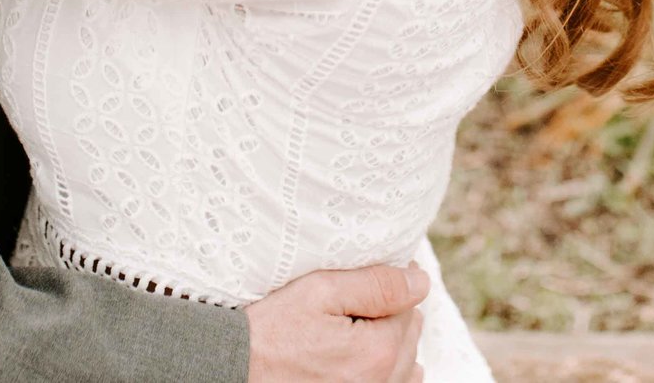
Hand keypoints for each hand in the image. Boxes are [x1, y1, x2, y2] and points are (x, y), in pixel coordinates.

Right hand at [245, 264, 427, 382]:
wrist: (233, 371)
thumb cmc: (270, 331)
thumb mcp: (319, 292)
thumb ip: (376, 284)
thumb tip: (420, 281)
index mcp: (378, 351)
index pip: (408, 306)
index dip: (386, 288)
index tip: (361, 283)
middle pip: (410, 337)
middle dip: (390, 316)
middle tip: (353, 305)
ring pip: (406, 366)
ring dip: (391, 346)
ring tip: (357, 332)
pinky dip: (386, 372)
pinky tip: (366, 361)